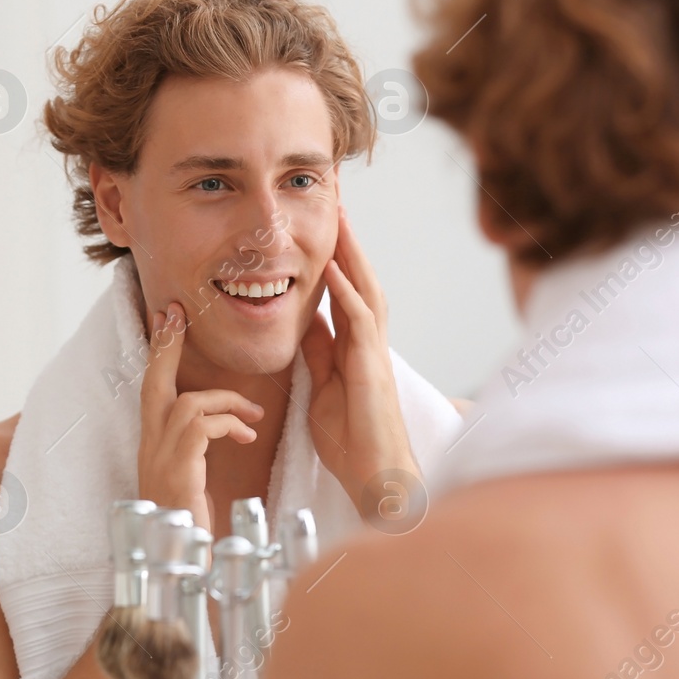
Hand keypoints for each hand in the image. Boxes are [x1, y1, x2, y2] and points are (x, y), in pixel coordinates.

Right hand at [138, 301, 264, 534]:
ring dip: (225, 400)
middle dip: (165, 345)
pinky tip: (248, 435)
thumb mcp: (195, 482)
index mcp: (153, 448)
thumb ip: (200, 451)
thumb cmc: (194, 529)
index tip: (166, 320)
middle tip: (175, 312)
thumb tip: (225, 426)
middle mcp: (150, 449)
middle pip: (152, 382)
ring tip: (253, 414)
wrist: (184, 568)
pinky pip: (202, 428)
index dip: (158, 354)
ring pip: (187, 403)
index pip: (152, 390)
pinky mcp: (178, 471)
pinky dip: (229, 423)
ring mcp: (160, 460)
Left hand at [301, 206, 419, 515]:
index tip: (325, 225)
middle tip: (338, 202)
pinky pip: (359, 322)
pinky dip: (346, 291)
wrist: (373, 477)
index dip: (336, 257)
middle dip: (348, 242)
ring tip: (339, 219)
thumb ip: (318, 353)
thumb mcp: (322, 387)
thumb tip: (306, 322)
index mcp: (355, 346)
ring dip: (351, 254)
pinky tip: (332, 268)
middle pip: (360, 280)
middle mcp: (368, 342)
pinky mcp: (371, 369)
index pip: (346, 290)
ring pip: (365, 290)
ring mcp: (373, 353)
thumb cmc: (351, 441)